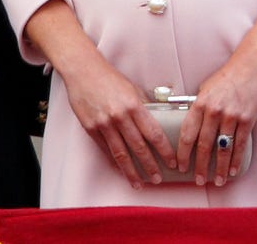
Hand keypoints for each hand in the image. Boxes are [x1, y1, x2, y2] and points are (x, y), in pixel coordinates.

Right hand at [63, 53, 176, 187]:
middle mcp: (120, 117)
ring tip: (139, 183)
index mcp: (134, 105)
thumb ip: (144, 106)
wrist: (84, 72)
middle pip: (138, 147)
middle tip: (158, 178)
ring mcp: (104, 125)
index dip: (164, 150)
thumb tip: (158, 119)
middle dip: (150, 166)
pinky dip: (115, 162)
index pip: (154, 133)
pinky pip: (105, 150)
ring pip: (121, 154)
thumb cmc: (111, 79)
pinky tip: (122, 171)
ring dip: (131, 171)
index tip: (172, 161)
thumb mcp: (133, 89)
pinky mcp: (91, 129)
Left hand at [176, 55, 256, 186]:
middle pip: (203, 146)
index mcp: (200, 103)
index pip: (187, 135)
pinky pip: (240, 144)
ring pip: (222, 149)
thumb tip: (191, 124)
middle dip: (199, 167)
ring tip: (217, 181)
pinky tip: (232, 170)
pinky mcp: (247, 118)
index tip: (180, 167)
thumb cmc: (229, 74)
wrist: (253, 63)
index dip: (182, 154)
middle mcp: (214, 111)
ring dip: (219, 168)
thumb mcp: (206, 87)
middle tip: (198, 180)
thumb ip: (198, 106)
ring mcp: (232, 116)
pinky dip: (236, 159)